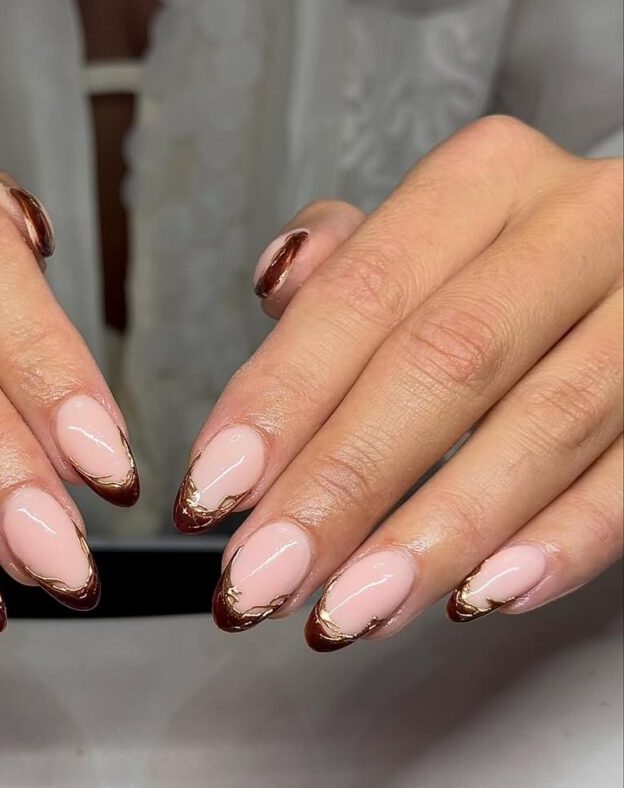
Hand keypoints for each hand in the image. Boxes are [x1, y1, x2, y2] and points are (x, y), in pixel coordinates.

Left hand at [175, 116, 622, 646]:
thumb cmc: (510, 265)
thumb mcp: (428, 238)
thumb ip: (348, 265)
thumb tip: (277, 281)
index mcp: (484, 179)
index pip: (361, 293)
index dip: (281, 398)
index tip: (212, 489)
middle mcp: (576, 223)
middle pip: (445, 360)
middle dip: (342, 484)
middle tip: (264, 578)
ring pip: (546, 421)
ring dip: (438, 532)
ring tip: (353, 609)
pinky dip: (562, 541)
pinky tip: (482, 594)